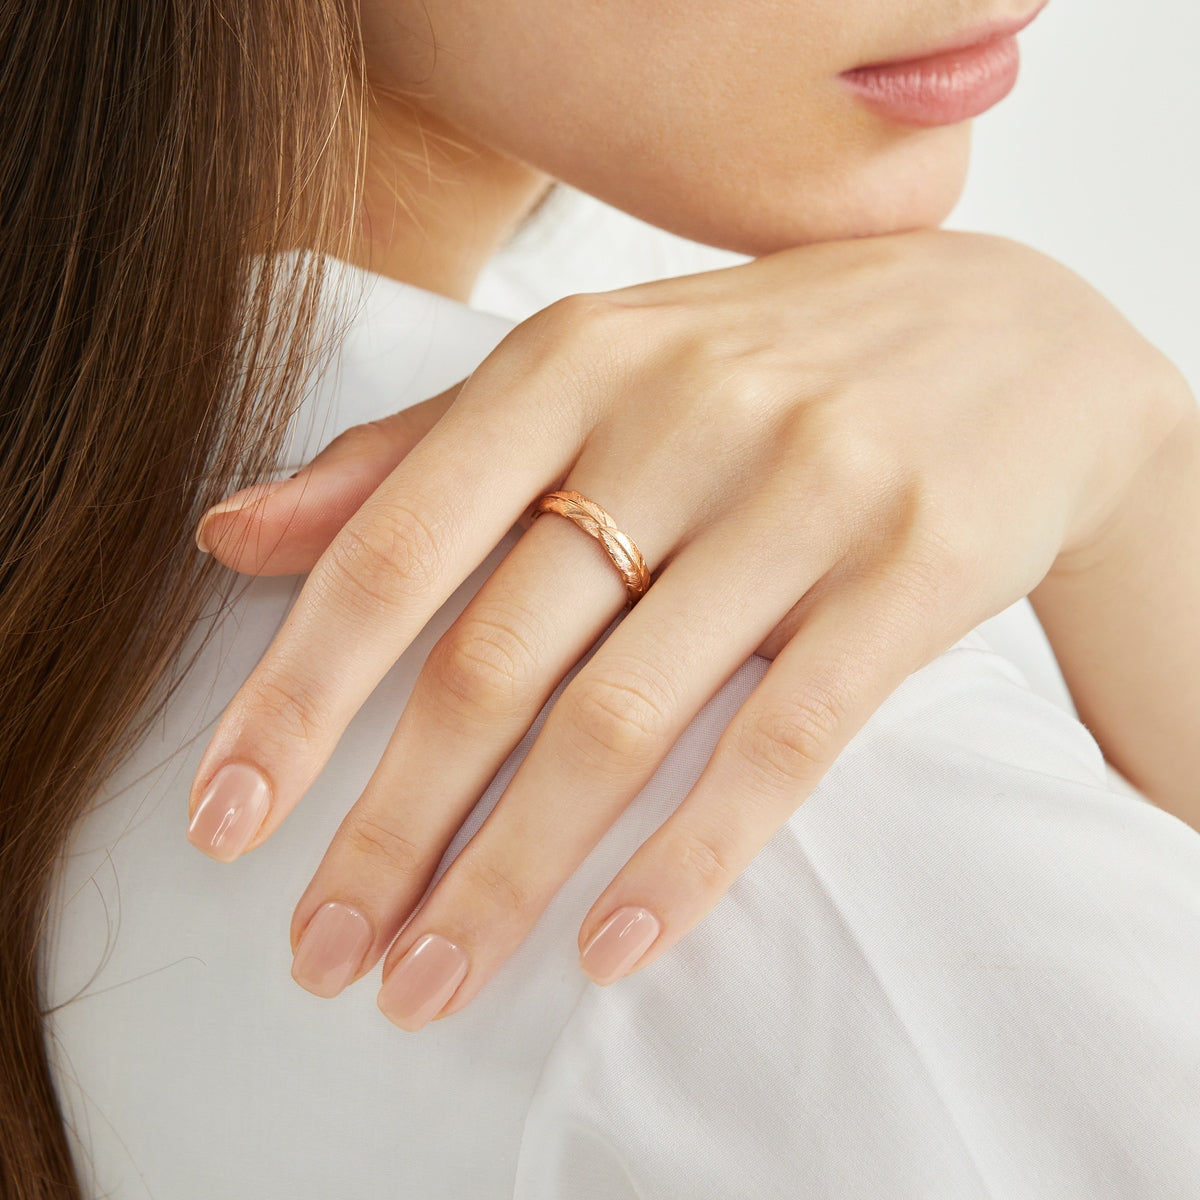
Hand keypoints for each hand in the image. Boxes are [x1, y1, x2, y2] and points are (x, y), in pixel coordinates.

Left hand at [190, 229, 1185, 1029]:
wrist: (1019, 341)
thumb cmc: (771, 361)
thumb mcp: (590, 365)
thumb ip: (415, 452)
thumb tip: (234, 534)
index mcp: (574, 359)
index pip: (396, 548)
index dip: (296, 696)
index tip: (223, 822)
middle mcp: (681, 416)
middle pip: (494, 662)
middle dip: (391, 826)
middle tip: (322, 948)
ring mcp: (805, 494)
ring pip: (621, 722)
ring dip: (510, 873)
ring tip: (431, 979)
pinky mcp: (913, 572)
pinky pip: (781, 745)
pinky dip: (689, 860)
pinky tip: (613, 948)